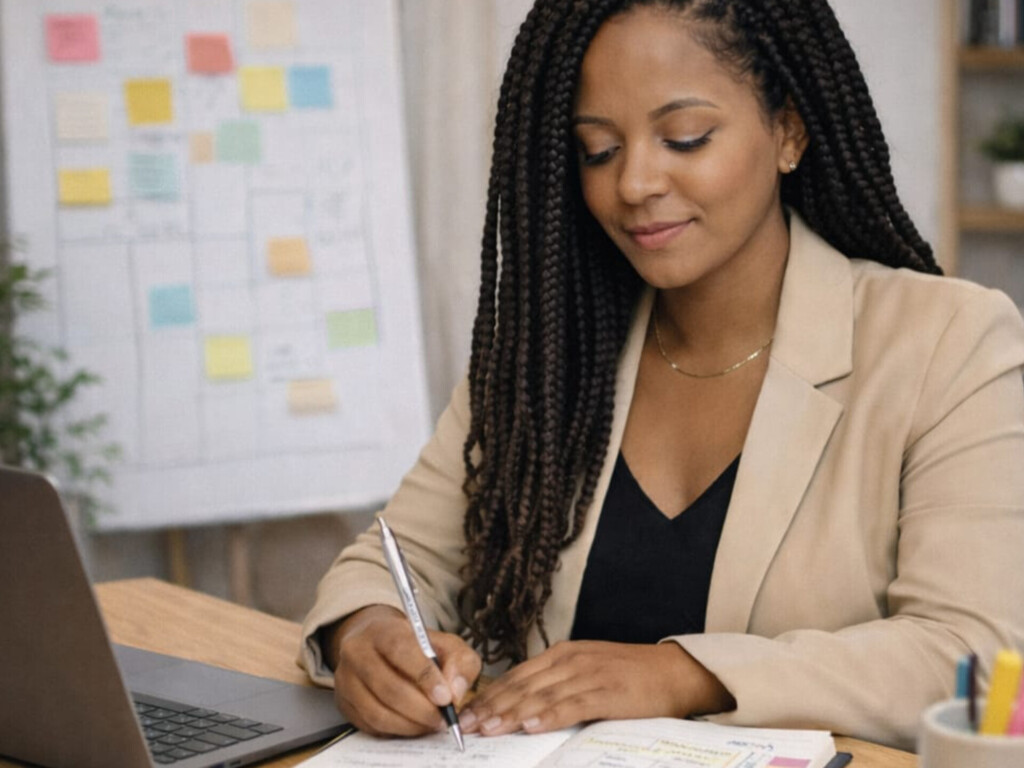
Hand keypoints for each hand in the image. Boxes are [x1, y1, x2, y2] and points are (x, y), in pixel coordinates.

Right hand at [326, 604, 481, 736]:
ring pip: (377, 712)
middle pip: (388, 687)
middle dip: (421, 709)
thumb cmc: (415, 646)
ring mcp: (346, 679)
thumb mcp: (445, 643)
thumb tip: (455, 690)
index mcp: (382, 630)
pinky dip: (396, 731)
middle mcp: (357, 652)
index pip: (401, 650)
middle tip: (443, 718)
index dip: (425, 677)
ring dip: (410, 724)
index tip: (446, 698)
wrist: (378, 643)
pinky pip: (370, 725)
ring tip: (431, 723)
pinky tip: (413, 725)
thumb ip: (459, 661)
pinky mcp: (344, 703)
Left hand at [460, 640, 733, 735]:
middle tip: (467, 725)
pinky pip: (573, 705)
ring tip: (489, 728)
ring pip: (542, 695)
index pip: (517, 675)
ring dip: (512, 713)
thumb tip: (521, 705)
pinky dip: (550, 716)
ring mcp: (589, 674)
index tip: (467, 712)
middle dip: (492, 706)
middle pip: (523, 685)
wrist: (674, 672)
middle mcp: (571, 660)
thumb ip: (557, 682)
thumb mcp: (587, 669)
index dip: (491, 694)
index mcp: (563, 653)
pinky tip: (531, 726)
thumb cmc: (629, 675)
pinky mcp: (608, 692)